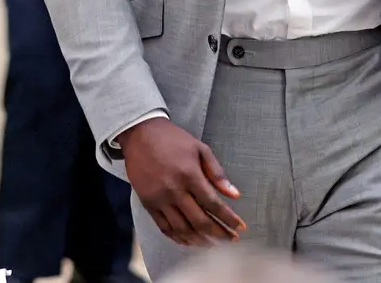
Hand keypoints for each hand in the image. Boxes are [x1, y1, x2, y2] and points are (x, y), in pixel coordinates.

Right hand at [118, 117, 246, 246]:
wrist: (141, 134)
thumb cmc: (173, 139)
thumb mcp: (199, 148)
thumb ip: (217, 173)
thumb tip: (234, 194)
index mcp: (189, 174)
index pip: (213, 204)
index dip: (228, 218)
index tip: (240, 227)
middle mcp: (174, 190)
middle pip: (200, 221)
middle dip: (219, 234)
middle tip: (231, 240)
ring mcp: (159, 199)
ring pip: (182, 229)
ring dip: (200, 240)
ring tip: (214, 245)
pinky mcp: (148, 204)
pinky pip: (165, 228)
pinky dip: (179, 238)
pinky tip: (190, 241)